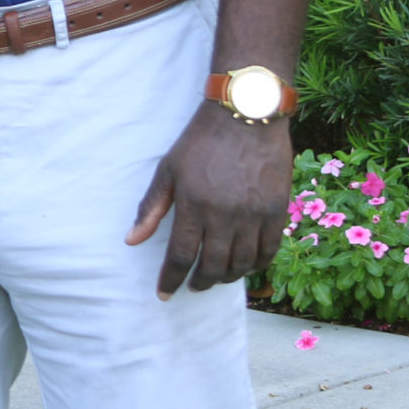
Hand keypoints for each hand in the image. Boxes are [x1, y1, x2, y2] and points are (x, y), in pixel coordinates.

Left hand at [124, 101, 294, 299]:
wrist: (246, 114)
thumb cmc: (201, 140)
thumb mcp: (168, 169)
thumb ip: (152, 207)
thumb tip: (132, 240)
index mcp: (194, 205)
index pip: (180, 256)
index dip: (170, 279)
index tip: (164, 293)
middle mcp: (225, 216)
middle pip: (212, 266)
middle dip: (199, 282)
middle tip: (193, 285)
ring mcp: (253, 215)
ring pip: (241, 263)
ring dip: (227, 277)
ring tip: (217, 276)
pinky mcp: (276, 210)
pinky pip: (269, 250)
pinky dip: (257, 264)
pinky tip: (247, 266)